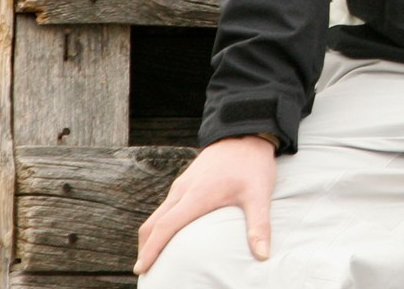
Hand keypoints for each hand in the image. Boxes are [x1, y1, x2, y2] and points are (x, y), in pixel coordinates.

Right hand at [133, 133, 276, 273]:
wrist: (246, 132)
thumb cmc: (252, 164)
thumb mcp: (260, 194)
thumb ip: (259, 226)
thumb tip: (263, 256)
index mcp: (196, 195)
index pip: (165, 226)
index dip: (151, 249)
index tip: (140, 269)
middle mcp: (183, 190)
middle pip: (153, 223)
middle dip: (145, 248)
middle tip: (143, 271)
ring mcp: (182, 185)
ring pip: (157, 214)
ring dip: (151, 236)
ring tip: (153, 258)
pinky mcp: (185, 182)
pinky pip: (166, 206)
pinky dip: (160, 224)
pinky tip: (170, 234)